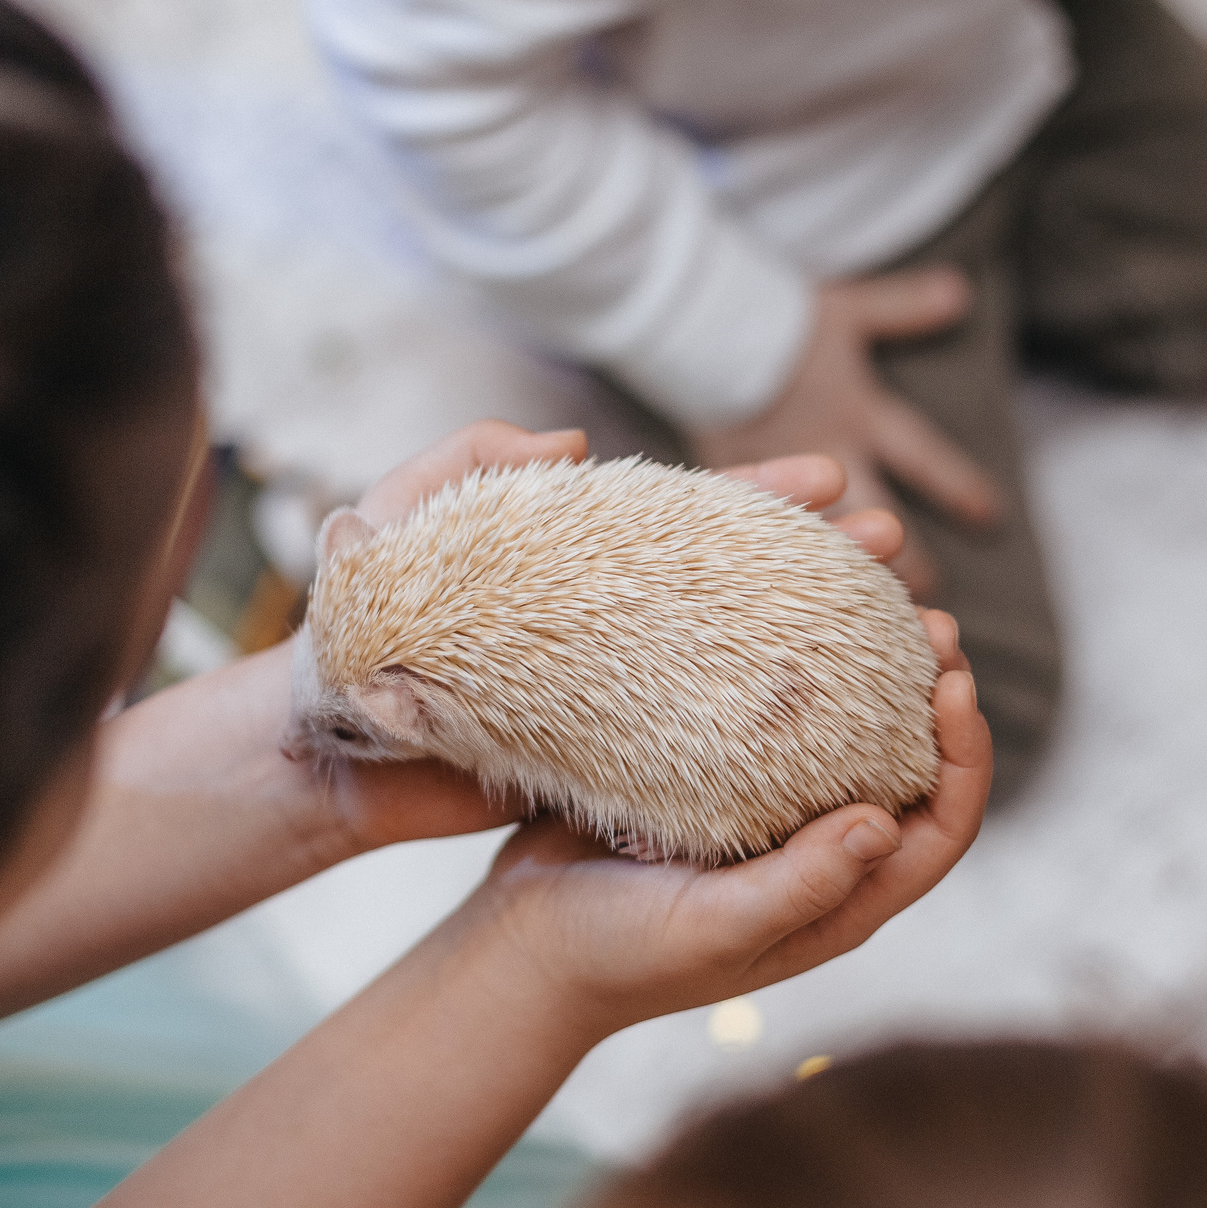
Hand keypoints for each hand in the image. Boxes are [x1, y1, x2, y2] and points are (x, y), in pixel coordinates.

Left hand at [315, 422, 911, 851]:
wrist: (308, 755)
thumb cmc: (343, 629)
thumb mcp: (391, 518)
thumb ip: (468, 463)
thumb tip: (578, 443)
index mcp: (579, 557)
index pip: (691, 515)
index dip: (765, 497)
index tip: (837, 481)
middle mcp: (612, 621)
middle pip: (740, 583)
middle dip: (822, 562)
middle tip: (898, 551)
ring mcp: (615, 693)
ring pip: (740, 659)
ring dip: (819, 644)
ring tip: (897, 636)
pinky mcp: (606, 764)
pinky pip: (701, 743)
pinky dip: (768, 733)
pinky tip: (833, 731)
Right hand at [445, 611, 988, 1041]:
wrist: (514, 946)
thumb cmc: (613, 956)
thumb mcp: (709, 930)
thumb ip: (798, 886)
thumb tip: (884, 825)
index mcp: (839, 898)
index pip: (941, 827)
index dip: (966, 758)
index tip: (953, 683)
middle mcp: (816, 849)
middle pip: (906, 763)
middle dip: (927, 690)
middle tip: (924, 615)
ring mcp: (766, 808)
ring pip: (844, 725)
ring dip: (865, 661)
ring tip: (870, 587)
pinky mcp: (713, 772)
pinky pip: (770, 711)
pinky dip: (786, 659)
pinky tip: (776, 602)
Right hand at [692, 269, 1002, 598]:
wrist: (693, 325)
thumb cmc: (777, 323)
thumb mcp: (843, 312)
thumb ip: (902, 308)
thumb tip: (963, 293)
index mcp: (854, 414)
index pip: (919, 455)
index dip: (955, 487)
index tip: (989, 516)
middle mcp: (821, 454)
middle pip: (871, 517)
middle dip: (903, 561)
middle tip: (934, 602)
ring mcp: (772, 481)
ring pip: (817, 544)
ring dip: (845, 579)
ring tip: (874, 621)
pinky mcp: (724, 500)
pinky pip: (752, 545)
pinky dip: (773, 574)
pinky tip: (784, 622)